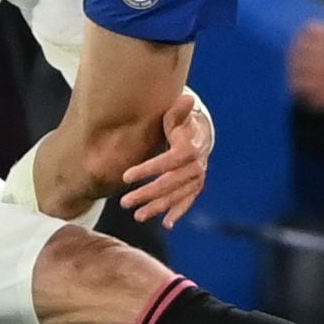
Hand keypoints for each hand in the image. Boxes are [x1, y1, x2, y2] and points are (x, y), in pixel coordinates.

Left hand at [120, 90, 213, 228]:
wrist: (199, 130)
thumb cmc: (180, 119)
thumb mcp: (176, 112)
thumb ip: (177, 111)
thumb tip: (187, 99)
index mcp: (190, 146)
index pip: (169, 161)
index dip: (148, 169)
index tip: (125, 176)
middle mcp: (197, 164)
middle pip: (171, 183)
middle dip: (147, 194)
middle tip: (124, 202)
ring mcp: (198, 176)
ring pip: (177, 195)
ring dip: (158, 207)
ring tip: (137, 216)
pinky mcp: (196, 185)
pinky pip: (188, 200)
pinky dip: (178, 212)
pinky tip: (166, 224)